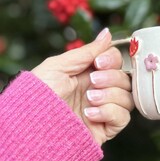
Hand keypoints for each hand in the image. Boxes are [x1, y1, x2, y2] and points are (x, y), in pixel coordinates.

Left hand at [31, 28, 133, 144]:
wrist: (31, 127)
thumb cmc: (38, 95)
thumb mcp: (59, 66)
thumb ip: (86, 51)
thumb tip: (107, 33)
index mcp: (89, 74)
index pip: (116, 62)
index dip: (113, 60)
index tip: (99, 63)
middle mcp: (99, 90)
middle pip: (125, 79)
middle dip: (111, 78)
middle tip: (92, 82)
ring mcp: (104, 109)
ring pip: (128, 97)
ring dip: (110, 95)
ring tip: (89, 99)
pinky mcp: (106, 127)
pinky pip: (124, 117)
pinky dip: (110, 112)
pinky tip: (90, 114)